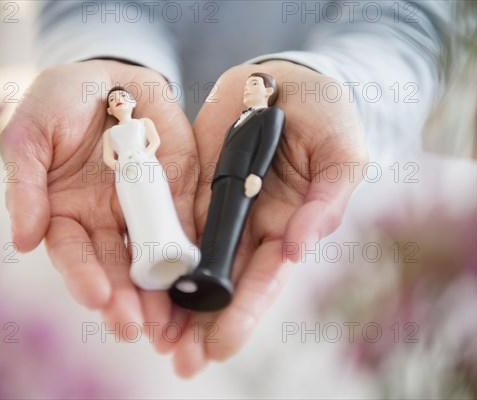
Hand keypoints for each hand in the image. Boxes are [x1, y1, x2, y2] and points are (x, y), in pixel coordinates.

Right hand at [0, 60, 198, 342]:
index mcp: (65, 213)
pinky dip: (193, 256)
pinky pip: (187, 227)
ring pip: (152, 259)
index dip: (83, 276)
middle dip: (124, 299)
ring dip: (159, 292)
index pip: (73, 253)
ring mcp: (144, 211)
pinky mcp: (178, 195)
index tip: (97, 297)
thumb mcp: (30, 132)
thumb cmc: (61, 100)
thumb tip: (22, 241)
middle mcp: (104, 221)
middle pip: (115, 267)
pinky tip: (199, 281)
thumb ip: (24, 183)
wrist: (113, 75)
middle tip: (135, 327)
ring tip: (166, 325)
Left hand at [171, 61, 367, 376]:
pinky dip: (154, 254)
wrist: (277, 78)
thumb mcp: (340, 150)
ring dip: (173, 301)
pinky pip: (168, 224)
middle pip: (223, 283)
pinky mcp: (189, 188)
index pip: (263, 278)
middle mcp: (248, 227)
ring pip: (191, 262)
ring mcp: (216, 209)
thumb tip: (302, 247)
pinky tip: (136, 284)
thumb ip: (328, 197)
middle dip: (203, 324)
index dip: (244, 312)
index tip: (220, 346)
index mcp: (286, 224)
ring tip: (151, 338)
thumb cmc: (322, 113)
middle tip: (180, 362)